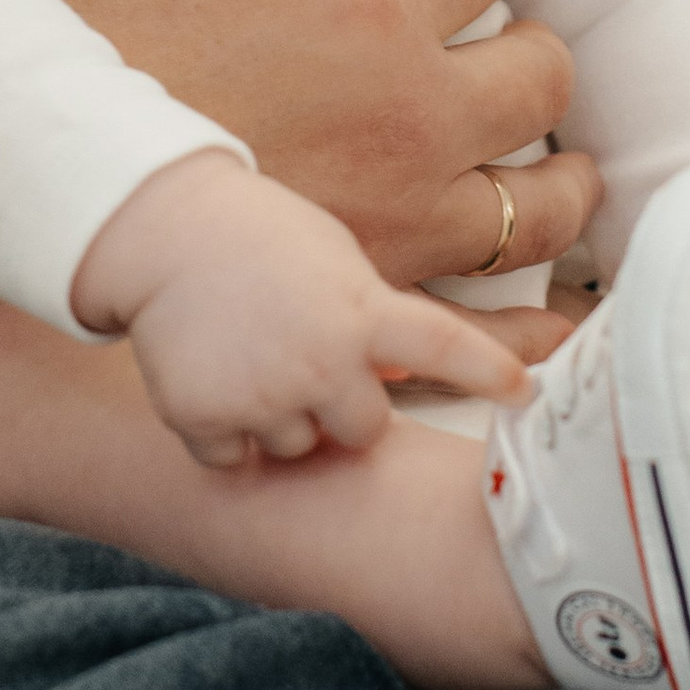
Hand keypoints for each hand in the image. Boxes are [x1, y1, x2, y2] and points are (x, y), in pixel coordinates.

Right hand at [4, 0, 601, 287]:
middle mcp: (406, 116)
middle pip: (543, 76)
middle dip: (519, 50)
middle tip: (484, 44)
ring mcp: (391, 221)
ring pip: (541, 203)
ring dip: (545, 170)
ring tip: (527, 153)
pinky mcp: (360, 299)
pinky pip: (491, 313)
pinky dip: (516, 299)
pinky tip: (506, 274)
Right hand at [77, 152, 534, 466]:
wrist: (163, 230)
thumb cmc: (259, 237)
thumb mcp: (336, 261)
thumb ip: (373, 315)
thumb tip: (403, 373)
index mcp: (362, 309)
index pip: (446, 347)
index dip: (491, 373)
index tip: (526, 395)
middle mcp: (321, 359)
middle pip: (364, 431)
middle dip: (342, 411)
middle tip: (304, 363)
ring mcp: (263, 394)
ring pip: (296, 448)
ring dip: (279, 420)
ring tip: (248, 357)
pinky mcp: (205, 418)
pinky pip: (232, 458)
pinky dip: (222, 433)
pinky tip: (210, 377)